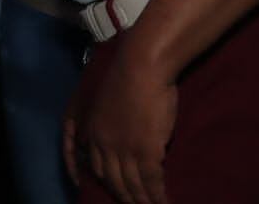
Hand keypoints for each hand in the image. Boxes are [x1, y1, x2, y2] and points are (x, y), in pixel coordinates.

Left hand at [79, 44, 175, 203]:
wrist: (141, 67)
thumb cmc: (128, 78)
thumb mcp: (109, 104)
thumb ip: (113, 124)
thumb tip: (126, 136)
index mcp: (93, 132)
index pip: (97, 168)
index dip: (109, 183)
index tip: (118, 192)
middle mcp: (105, 144)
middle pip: (114, 181)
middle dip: (126, 197)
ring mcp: (124, 149)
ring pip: (133, 185)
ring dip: (144, 201)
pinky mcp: (146, 151)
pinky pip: (152, 181)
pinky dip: (158, 196)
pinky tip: (165, 203)